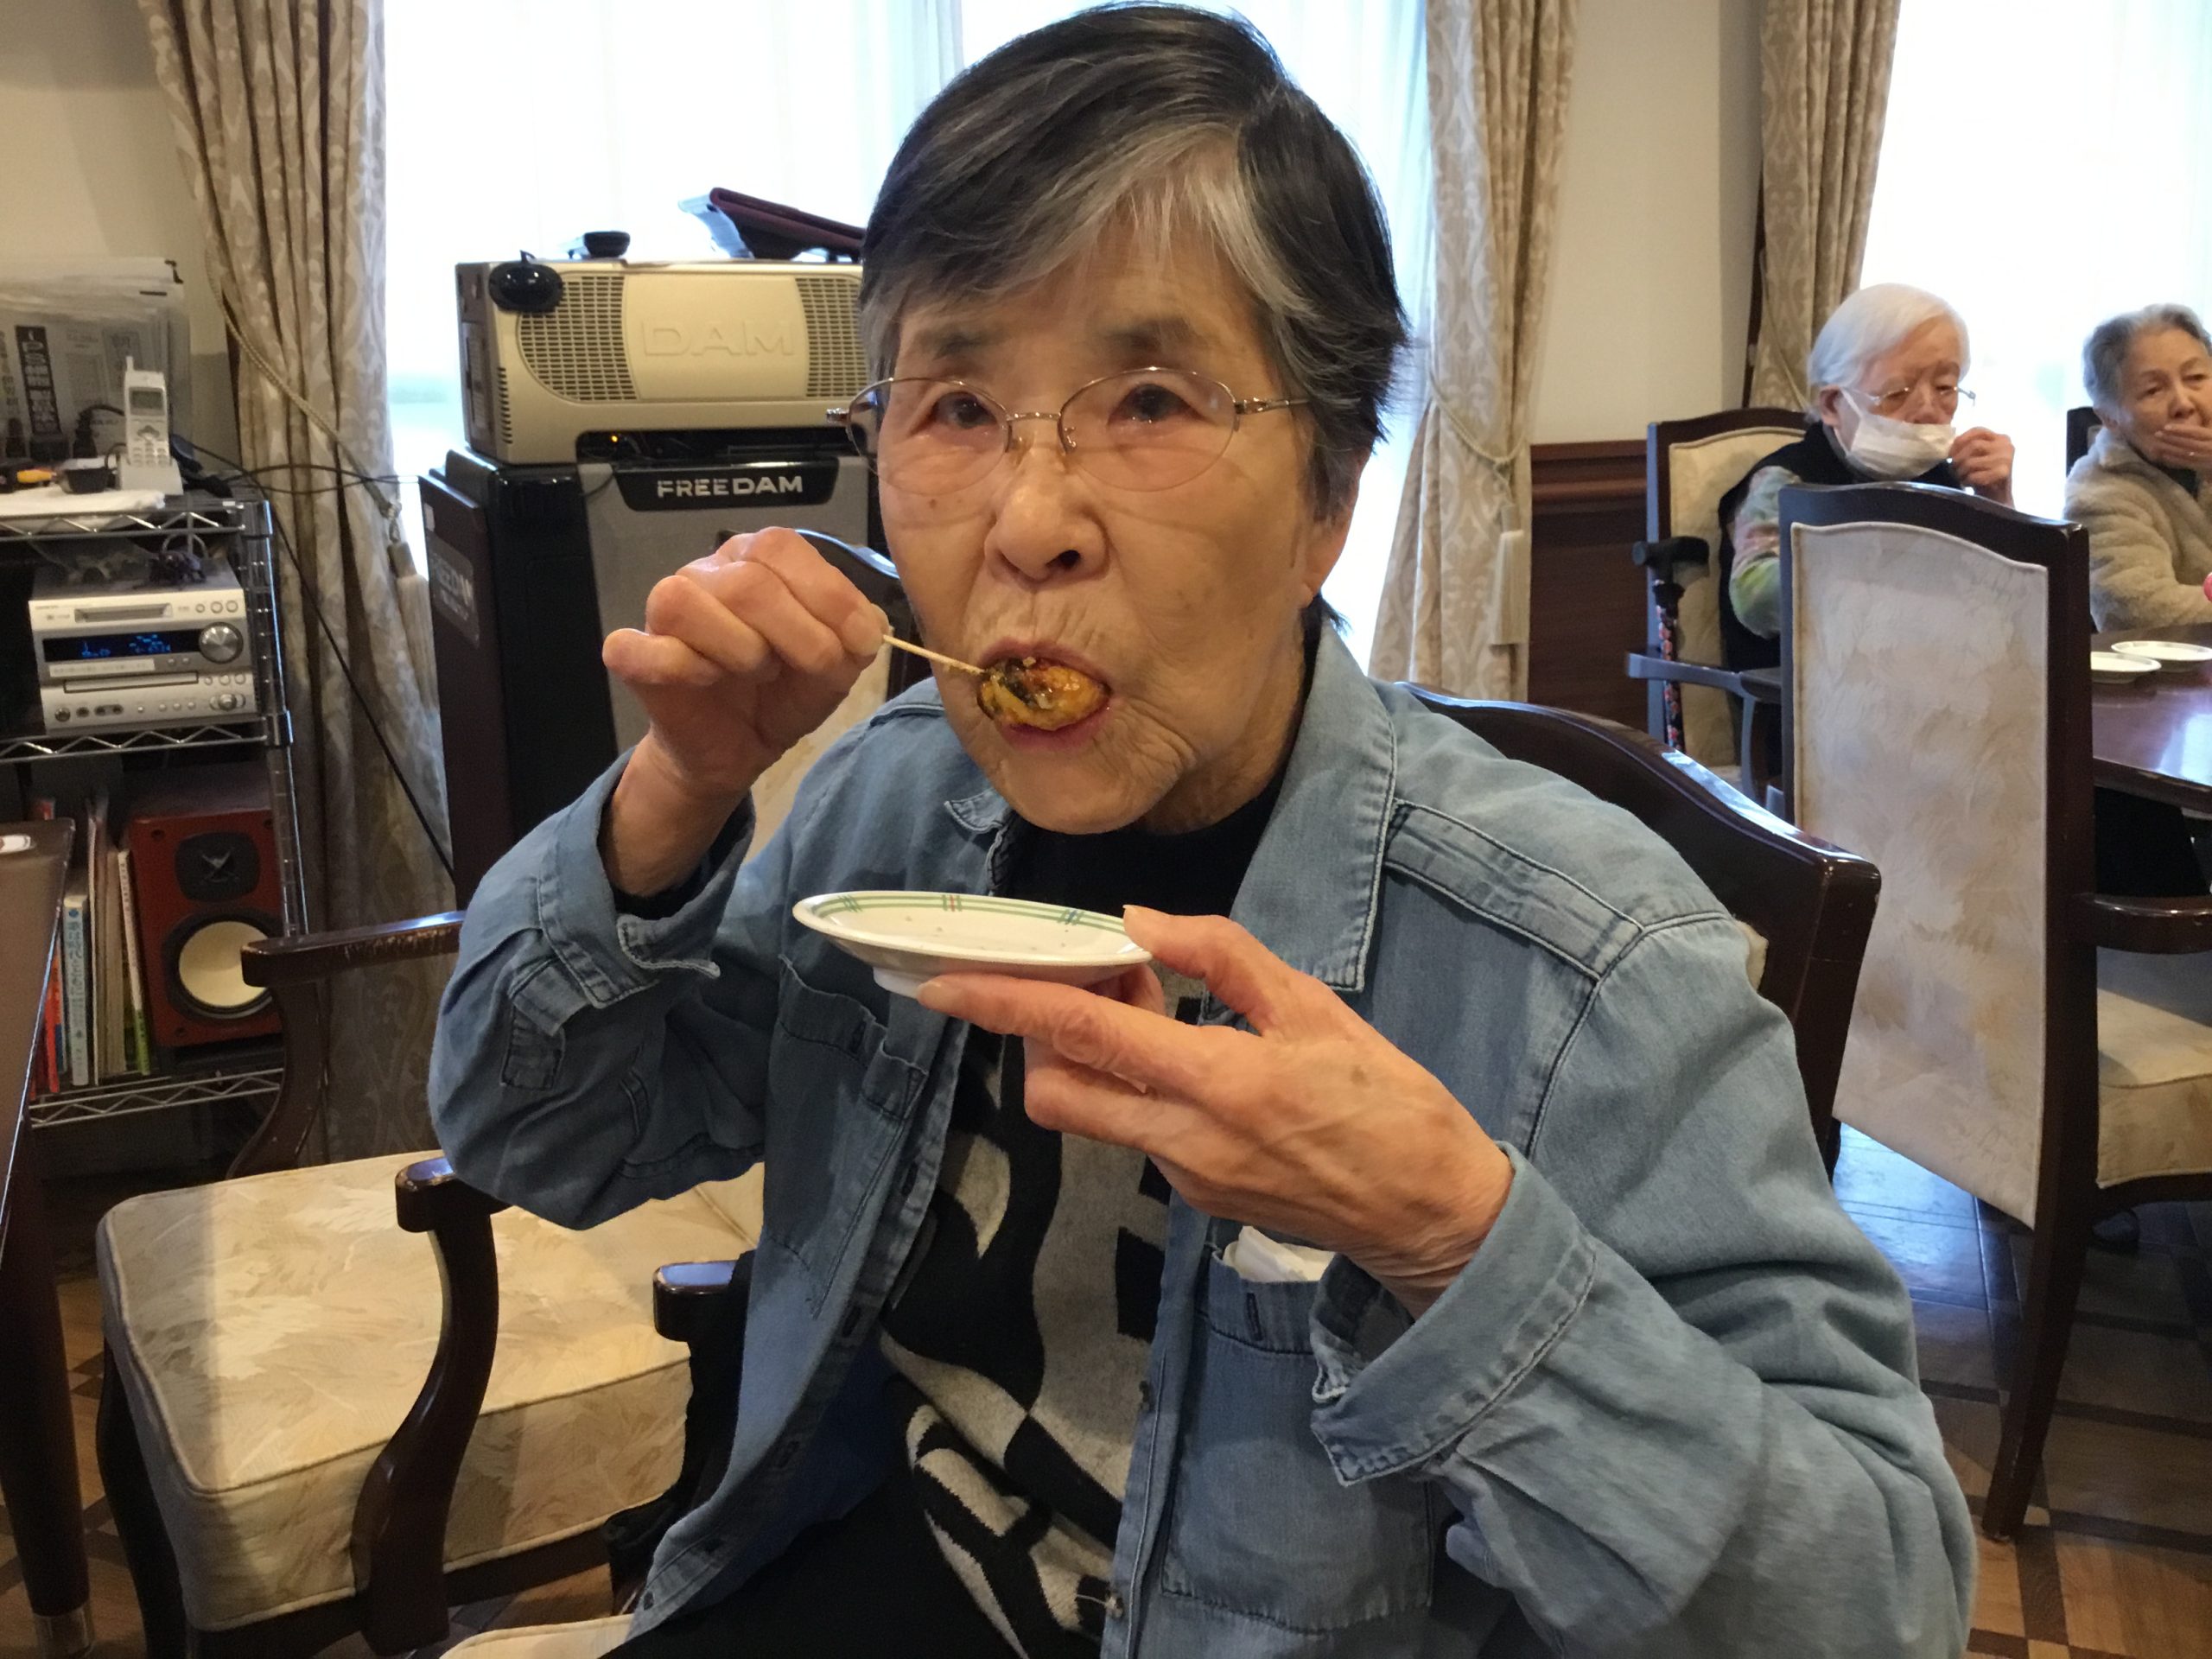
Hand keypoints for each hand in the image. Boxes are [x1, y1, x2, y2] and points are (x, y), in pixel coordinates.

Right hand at [600, 530, 886, 892]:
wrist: (740, 745)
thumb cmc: (784, 692)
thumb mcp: (837, 665)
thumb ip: (857, 634)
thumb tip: (870, 623)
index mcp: (756, 560)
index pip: (781, 546)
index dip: (827, 594)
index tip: (862, 642)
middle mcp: (707, 573)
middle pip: (745, 581)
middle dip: (797, 634)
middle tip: (814, 666)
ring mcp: (663, 612)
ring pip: (684, 601)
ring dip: (738, 647)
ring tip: (758, 671)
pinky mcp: (634, 655)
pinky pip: (635, 647)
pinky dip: (679, 666)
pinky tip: (708, 680)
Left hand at [917, 907, 1513, 1314]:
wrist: (1430, 1212)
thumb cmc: (1387, 1101)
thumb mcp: (1315, 1009)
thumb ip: (1221, 958)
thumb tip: (1140, 924)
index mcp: (1218, 1082)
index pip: (1085, 1037)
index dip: (1006, 1006)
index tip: (945, 983)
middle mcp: (1183, 1139)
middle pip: (1056, 1092)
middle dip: (1039, 1037)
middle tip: (1090, 983)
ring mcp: (1185, 1176)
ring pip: (1094, 1112)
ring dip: (1092, 1057)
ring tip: (1151, 1006)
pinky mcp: (1197, 1195)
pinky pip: (1137, 1131)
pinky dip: (1136, 1085)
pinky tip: (1184, 1054)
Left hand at [1949, 427, 2013, 501]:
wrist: (1996, 498)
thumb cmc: (1982, 475)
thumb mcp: (1977, 456)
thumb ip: (1968, 446)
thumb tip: (1947, 442)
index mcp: (2000, 438)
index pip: (1977, 430)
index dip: (1960, 440)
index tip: (1950, 453)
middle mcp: (2006, 445)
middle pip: (1973, 446)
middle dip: (1958, 459)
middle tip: (1953, 469)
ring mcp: (2007, 459)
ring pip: (1972, 462)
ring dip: (1961, 472)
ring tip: (1961, 477)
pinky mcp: (2004, 473)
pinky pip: (1976, 475)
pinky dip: (1968, 480)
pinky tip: (1969, 484)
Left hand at [2145, 416, 2211, 470]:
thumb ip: (2203, 433)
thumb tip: (2186, 426)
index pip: (2195, 432)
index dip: (2180, 429)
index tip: (2166, 426)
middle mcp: (2210, 446)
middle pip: (2187, 442)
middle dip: (2171, 438)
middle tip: (2156, 434)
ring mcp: (2207, 458)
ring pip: (2185, 453)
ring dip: (2170, 449)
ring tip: (2156, 445)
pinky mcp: (2204, 467)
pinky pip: (2187, 463)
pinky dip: (2175, 460)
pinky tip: (2164, 456)